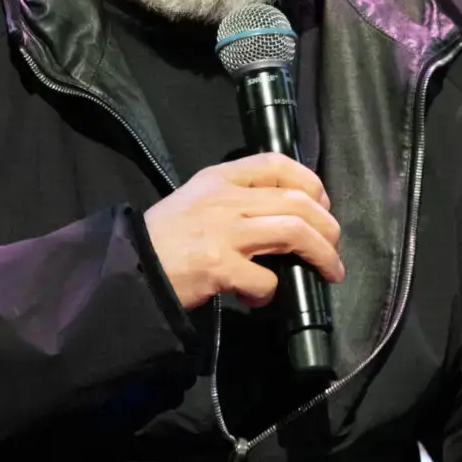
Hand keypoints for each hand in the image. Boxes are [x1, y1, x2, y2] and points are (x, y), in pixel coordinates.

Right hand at [141, 152, 343, 309]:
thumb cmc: (163, 238)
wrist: (127, 270)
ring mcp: (223, 232)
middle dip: (327, 225)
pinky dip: (271, 292)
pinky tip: (260, 298)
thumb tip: (284, 215)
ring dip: (321, 254)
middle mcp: (225, 199)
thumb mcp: (196, 200)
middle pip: (297, 200)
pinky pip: (266, 279)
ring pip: (294, 231)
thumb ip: (234, 198)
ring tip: (330, 270)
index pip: (276, 163)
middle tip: (334, 245)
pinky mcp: (219, 267)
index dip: (309, 181)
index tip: (322, 203)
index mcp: (219, 178)